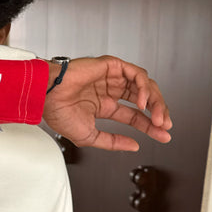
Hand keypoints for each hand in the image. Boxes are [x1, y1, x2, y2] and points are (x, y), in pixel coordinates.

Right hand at [42, 55, 171, 150]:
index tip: (163, 135)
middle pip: (143, 100)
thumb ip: (112, 142)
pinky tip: (143, 103)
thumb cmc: (59, 113)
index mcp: (104, 105)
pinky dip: (144, 88)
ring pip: (144, 85)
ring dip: (155, 101)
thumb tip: (134, 146)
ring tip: (157, 117)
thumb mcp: (90, 136)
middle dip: (158, 113)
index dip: (149, 126)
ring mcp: (112, 77)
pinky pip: (136, 74)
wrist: (47, 97)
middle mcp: (110, 90)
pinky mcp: (112, 66)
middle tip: (164, 126)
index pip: (134, 115)